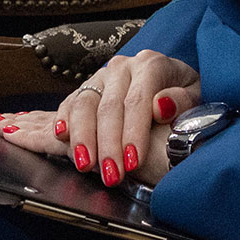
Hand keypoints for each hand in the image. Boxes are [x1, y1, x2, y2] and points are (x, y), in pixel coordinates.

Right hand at [0, 50, 201, 187]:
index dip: (134, 132)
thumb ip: (184, 100)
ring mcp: (99, 80)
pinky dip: (50, 122)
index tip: (133, 161)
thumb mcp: (199, 98)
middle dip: (107, 144)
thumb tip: (161, 106)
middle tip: (111, 174)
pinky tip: (40, 134)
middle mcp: (121, 68)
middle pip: (106, 106)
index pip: (138, 100)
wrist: (181, 89)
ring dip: (79, 138)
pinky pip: (65, 108)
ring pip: (80, 107)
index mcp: (150, 65)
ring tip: (84, 164)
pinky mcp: (86, 94)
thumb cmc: (190, 98)